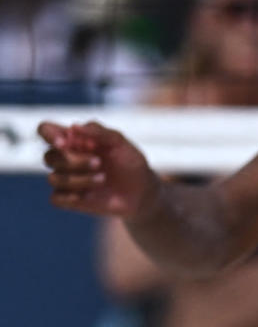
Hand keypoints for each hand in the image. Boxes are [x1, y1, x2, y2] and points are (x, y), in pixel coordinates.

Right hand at [41, 120, 157, 218]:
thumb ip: (99, 132)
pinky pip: (56, 199)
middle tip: (99, 163)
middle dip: (74, 161)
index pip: (46, 130)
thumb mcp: (120, 143)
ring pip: (54, 178)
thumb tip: (73, 127)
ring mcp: (65, 179)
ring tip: (103, 179)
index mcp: (72, 140)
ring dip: (79, 179)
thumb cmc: (130, 162)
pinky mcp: (69, 199)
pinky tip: (89, 196)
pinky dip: (70, 197)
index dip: (49, 135)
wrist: (143, 191)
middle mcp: (64, 158)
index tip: (65, 143)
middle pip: (50, 157)